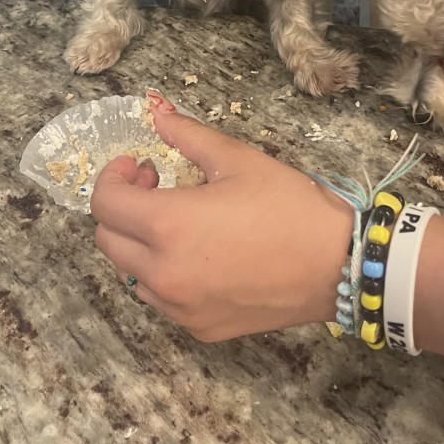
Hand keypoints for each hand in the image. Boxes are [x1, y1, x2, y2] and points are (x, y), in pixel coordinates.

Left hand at [91, 91, 353, 340]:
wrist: (339, 265)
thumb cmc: (291, 207)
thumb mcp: (238, 159)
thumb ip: (189, 136)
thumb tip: (159, 116)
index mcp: (168, 225)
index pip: (104, 204)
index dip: (112, 177)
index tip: (138, 164)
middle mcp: (164, 273)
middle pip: (107, 240)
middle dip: (122, 207)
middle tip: (156, 185)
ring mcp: (179, 307)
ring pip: (129, 273)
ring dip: (138, 242)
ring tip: (176, 220)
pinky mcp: (199, 328)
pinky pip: (160, 299)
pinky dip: (163, 273)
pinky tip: (197, 254)